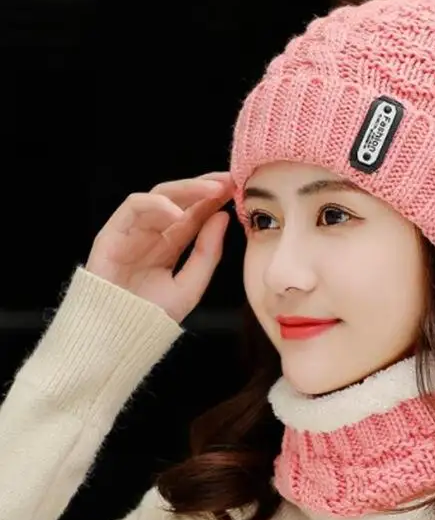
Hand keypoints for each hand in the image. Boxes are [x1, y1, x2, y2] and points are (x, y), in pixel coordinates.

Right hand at [85, 171, 233, 322]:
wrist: (117, 338)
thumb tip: (223, 216)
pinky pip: (133, 208)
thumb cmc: (150, 316)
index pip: (195, 213)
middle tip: (227, 181)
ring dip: (186, 189)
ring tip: (212, 191)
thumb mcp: (190, 285)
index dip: (215, 199)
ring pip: (159, 195)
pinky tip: (179, 212)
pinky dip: (157, 205)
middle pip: (179, 198)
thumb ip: (208, 252)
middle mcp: (152, 233)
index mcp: (170, 244)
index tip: (237, 188)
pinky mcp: (112, 233)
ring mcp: (132, 232)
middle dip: (204, 186)